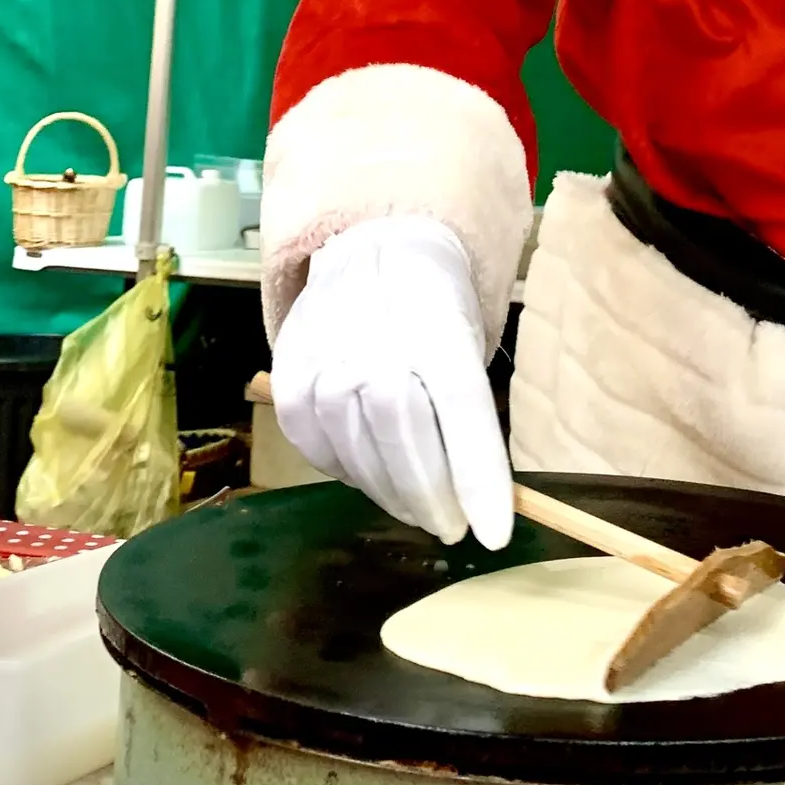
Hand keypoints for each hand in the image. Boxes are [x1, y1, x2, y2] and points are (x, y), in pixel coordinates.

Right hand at [272, 215, 513, 549]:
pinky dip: (347, 472)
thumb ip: (468, 414)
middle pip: (403, 430)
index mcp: (436, 318)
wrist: (370, 250)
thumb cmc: (433, 309)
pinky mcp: (289, 374)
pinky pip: (316, 445)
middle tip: (452, 526)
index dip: (477, 474)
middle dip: (432, 493)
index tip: (495, 535)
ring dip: (390, 492)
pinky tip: (371, 475)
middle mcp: (374, 331)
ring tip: (416, 507)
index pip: (460, 401)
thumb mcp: (466, 343)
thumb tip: (481, 504)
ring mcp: (323, 352)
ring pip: (356, 446)